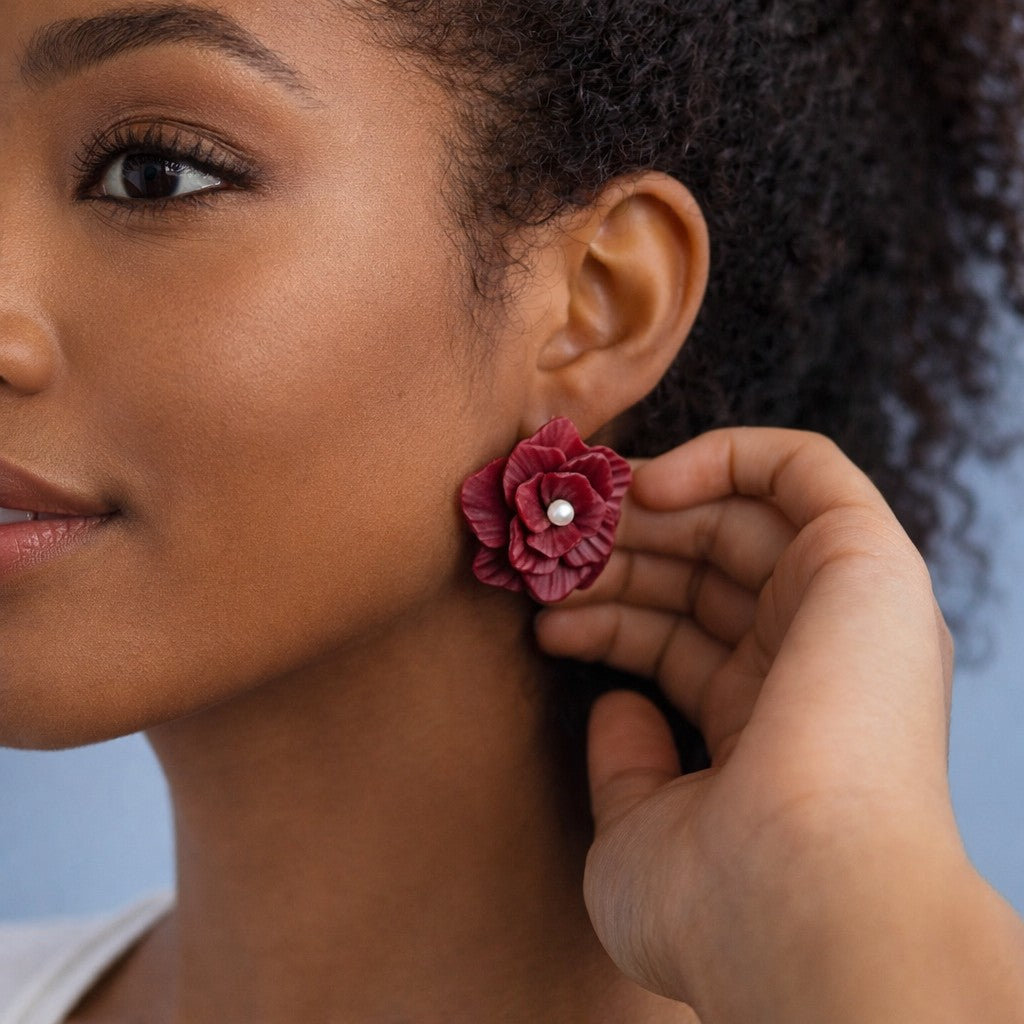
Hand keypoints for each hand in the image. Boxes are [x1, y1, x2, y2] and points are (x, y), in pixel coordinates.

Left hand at [535, 427, 1023, 1022]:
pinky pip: (806, 471)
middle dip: (617, 556)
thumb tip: (616, 706)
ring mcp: (843, 614)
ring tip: (568, 527)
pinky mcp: (869, 565)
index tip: (539, 607)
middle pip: (700, 575)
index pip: (676, 643)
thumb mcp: (637, 832)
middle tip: (544, 552)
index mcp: (767, 732)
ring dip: (647, 513)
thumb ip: (628, 764)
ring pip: (737, 520)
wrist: (797, 909)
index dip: (607, 615)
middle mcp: (812, 667)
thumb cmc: (711, 899)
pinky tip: (649, 484)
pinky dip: (729, 456)